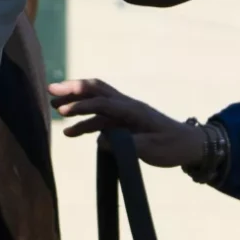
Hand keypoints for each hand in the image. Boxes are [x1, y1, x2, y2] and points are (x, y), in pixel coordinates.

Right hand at [49, 78, 207, 168]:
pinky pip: (101, 118)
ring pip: (96, 102)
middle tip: (50, 91)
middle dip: (73, 89)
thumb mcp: (152, 149)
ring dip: (76, 104)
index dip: (82, 105)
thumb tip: (100, 141)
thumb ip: (127, 145)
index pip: (103, 103)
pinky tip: (71, 132)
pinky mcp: (125, 123)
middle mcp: (128, 106)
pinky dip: (85, 122)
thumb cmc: (173, 147)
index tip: (62, 110)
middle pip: (97, 91)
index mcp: (133, 110)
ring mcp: (126, 113)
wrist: (190, 146)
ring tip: (54, 109)